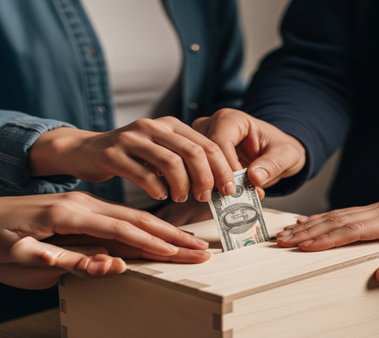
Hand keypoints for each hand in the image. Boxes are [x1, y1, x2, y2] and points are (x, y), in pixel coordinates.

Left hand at [0, 192, 209, 288]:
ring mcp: (87, 205)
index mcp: (69, 214)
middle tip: (201, 248)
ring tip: (191, 242)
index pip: (122, 230)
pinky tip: (161, 234)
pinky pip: (124, 219)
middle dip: (172, 236)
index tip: (180, 254)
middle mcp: (85, 205)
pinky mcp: (87, 210)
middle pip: (138, 220)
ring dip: (166, 231)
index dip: (153, 243)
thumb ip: (68, 259)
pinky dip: (148, 228)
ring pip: (135, 218)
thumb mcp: (21, 256)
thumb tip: (114, 263)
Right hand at [29, 117, 235, 201]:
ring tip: (182, 198)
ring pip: (171, 162)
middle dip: (206, 178)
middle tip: (207, 197)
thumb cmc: (131, 156)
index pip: (207, 144)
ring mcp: (132, 138)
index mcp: (170, 124)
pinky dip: (157, 189)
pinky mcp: (113, 153)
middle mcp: (153, 126)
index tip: (228, 189)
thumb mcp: (160, 150)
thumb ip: (185, 159)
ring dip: (182, 185)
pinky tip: (160, 196)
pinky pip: (143, 173)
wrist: (86, 150)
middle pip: (193, 152)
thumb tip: (217, 182)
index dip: (222, 168)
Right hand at [193, 109, 305, 193]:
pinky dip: (208, 188)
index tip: (234, 188)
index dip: (225, 168)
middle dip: (214, 177)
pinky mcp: (201, 158)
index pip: (220, 142)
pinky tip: (221, 199)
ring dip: (209, 184)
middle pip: (202, 152)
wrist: (275, 155)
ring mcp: (202, 141)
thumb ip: (272, 165)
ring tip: (227, 199)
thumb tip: (255, 177)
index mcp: (231, 119)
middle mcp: (212, 126)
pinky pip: (197, 173)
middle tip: (228, 197)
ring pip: (196, 164)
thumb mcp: (286, 155)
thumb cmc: (279, 148)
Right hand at [276, 201, 378, 284]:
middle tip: (284, 239)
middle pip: (338, 220)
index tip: (304, 246)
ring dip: (312, 223)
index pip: (353, 230)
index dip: (326, 239)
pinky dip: (325, 217)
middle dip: (308, 230)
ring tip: (289, 231)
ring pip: (338, 214)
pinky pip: (346, 212)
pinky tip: (311, 220)